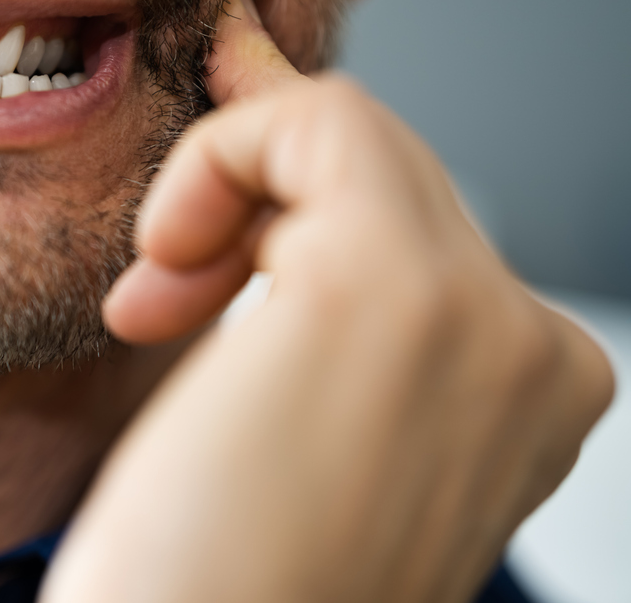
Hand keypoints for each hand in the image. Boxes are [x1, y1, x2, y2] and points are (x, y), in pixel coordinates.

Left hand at [41, 0, 614, 602]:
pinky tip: (163, 262)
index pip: (419, 224)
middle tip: (155, 287)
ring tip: (151, 307)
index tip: (220, 182)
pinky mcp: (391, 285)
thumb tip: (267, 124)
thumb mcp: (288, 415)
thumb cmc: (214, 581)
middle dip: (246, 206)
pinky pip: (314, 125)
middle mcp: (531, 358)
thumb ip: (308, 279)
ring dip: (222, 200)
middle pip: (382, 179)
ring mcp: (481, 319)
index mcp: (521, 400)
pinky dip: (217, 161)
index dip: (299, 185)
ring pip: (347, 138)